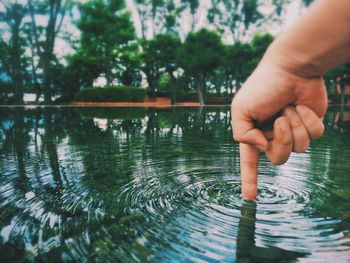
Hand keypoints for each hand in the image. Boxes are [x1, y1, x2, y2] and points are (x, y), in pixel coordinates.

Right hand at [231, 62, 326, 199]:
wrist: (292, 68)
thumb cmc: (263, 86)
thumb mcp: (240, 108)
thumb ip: (241, 133)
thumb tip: (262, 147)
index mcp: (253, 133)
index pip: (249, 162)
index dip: (249, 180)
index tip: (250, 199)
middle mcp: (272, 135)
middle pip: (279, 158)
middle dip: (282, 139)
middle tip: (281, 118)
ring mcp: (293, 131)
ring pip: (299, 148)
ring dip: (295, 124)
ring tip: (290, 106)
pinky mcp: (311, 125)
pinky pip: (315, 136)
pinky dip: (308, 119)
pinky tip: (302, 105)